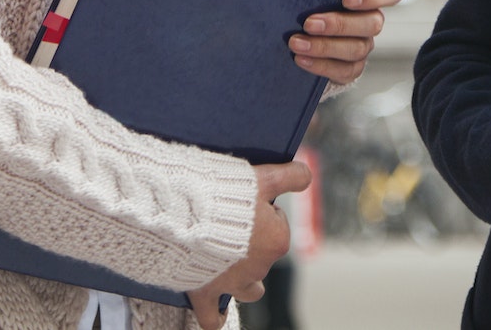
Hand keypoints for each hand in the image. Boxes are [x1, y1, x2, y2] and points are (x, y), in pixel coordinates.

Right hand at [186, 160, 310, 326]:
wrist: (184, 215)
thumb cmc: (223, 195)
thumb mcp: (262, 177)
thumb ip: (289, 176)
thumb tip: (306, 175)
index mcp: (276, 239)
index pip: (277, 220)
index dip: (262, 208)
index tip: (246, 199)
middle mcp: (259, 266)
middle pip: (265, 254)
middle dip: (255, 242)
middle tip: (234, 222)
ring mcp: (233, 283)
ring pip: (250, 289)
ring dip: (247, 283)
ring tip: (236, 270)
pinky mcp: (206, 292)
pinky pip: (212, 318)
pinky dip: (214, 319)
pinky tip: (216, 318)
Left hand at [287, 0, 404, 84]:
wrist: (302, 26)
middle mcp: (373, 18)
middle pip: (372, 24)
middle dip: (339, 25)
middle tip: (309, 23)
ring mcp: (365, 44)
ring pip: (356, 49)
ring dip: (324, 47)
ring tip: (296, 43)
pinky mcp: (352, 66)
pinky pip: (345, 71)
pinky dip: (321, 66)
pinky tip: (300, 58)